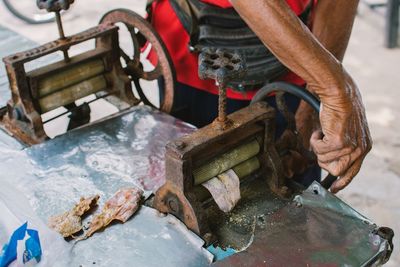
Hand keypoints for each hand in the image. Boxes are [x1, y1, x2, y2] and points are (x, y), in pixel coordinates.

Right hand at [310, 71, 371, 192]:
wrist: (340, 94)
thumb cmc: (341, 107)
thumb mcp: (346, 130)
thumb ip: (343, 146)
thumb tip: (328, 161)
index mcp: (364, 147)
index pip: (352, 172)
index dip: (342, 182)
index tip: (333, 189)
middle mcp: (360, 149)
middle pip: (336, 171)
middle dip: (323, 161)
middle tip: (320, 147)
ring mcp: (350, 147)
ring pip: (324, 161)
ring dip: (318, 148)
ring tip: (321, 133)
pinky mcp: (338, 142)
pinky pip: (318, 151)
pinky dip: (315, 141)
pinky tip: (320, 131)